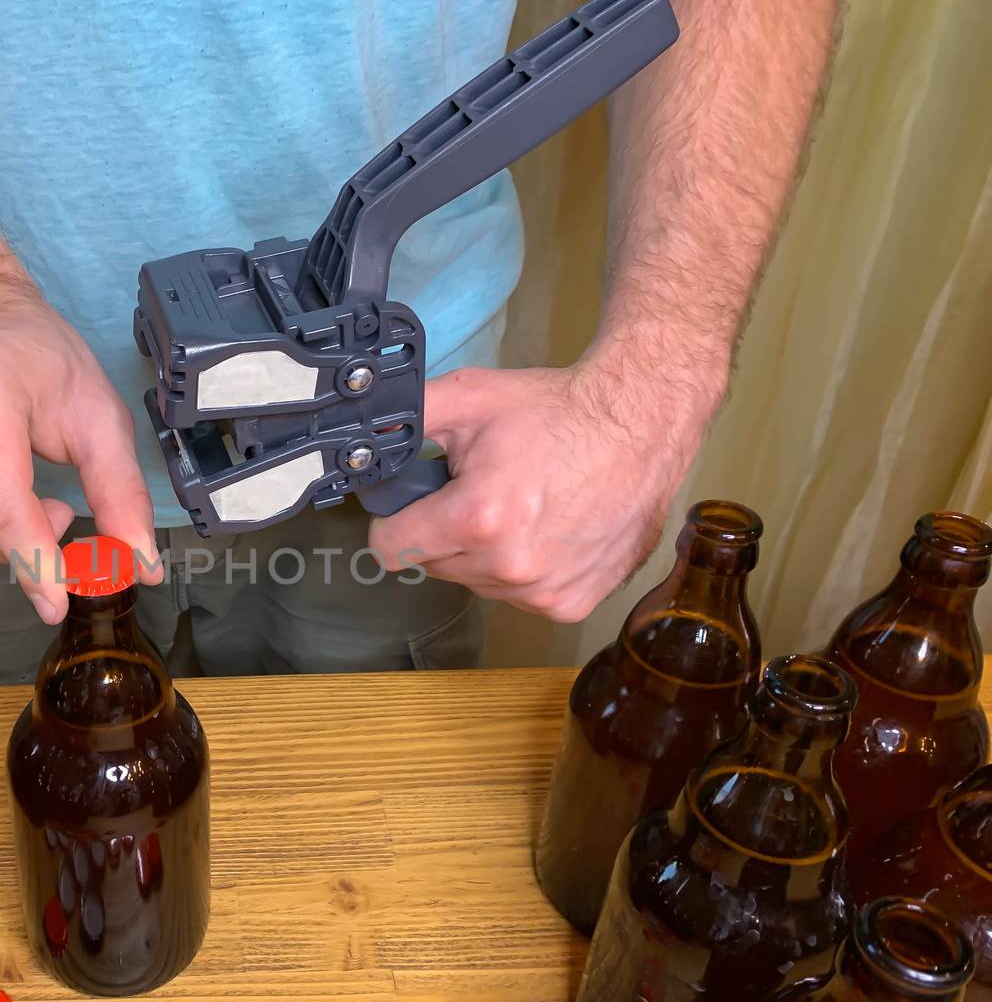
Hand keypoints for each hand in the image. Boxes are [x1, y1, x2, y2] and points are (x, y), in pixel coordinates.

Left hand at [368, 328, 724, 621]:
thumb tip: (360, 437)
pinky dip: (523, 568)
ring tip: (520, 506)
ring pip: (475, 581)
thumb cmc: (558, 411)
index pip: (391, 548)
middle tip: (480, 489)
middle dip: (444, 529)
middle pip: (433, 564)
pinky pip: (518, 594)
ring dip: (484, 552)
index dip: (394, 520)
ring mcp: (544, 590)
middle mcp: (510, 566)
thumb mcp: (469, 399)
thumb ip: (406, 421)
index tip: (412, 504)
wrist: (641, 425)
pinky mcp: (570, 603)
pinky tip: (547, 528)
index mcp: (478, 519)